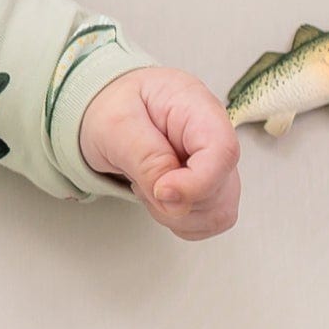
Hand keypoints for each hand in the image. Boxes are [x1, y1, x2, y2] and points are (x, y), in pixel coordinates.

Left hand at [77, 67, 239, 239]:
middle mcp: (216, 138)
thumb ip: (146, 159)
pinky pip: (207, 221)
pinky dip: (178, 220)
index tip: (160, 191)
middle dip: (175, 200)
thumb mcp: (116, 125)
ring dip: (174, 213)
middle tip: (141, 178)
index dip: (196, 183)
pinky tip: (157, 195)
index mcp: (198, 109)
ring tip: (147, 184)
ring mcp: (216, 165)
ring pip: (216, 213)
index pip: (223, 153)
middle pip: (221, 191)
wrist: (106, 109)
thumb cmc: (111, 108)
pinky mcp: (210, 186)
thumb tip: (173, 199)